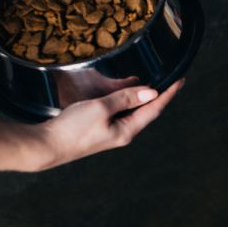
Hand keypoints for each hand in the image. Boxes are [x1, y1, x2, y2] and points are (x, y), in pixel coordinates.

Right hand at [33, 80, 183, 170]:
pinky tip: (124, 94)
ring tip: (153, 85)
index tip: (181, 80)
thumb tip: (151, 93)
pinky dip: (126, 101)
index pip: (155, 109)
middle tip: (172, 81)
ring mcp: (111, 133)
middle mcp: (122, 134)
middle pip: (147, 112)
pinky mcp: (99, 130)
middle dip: (160, 96)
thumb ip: (126, 98)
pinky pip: (119, 113)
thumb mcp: (101, 108)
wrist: (46, 146)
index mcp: (127, 131)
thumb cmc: (73, 129)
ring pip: (133, 112)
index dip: (169, 94)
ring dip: (142, 98)